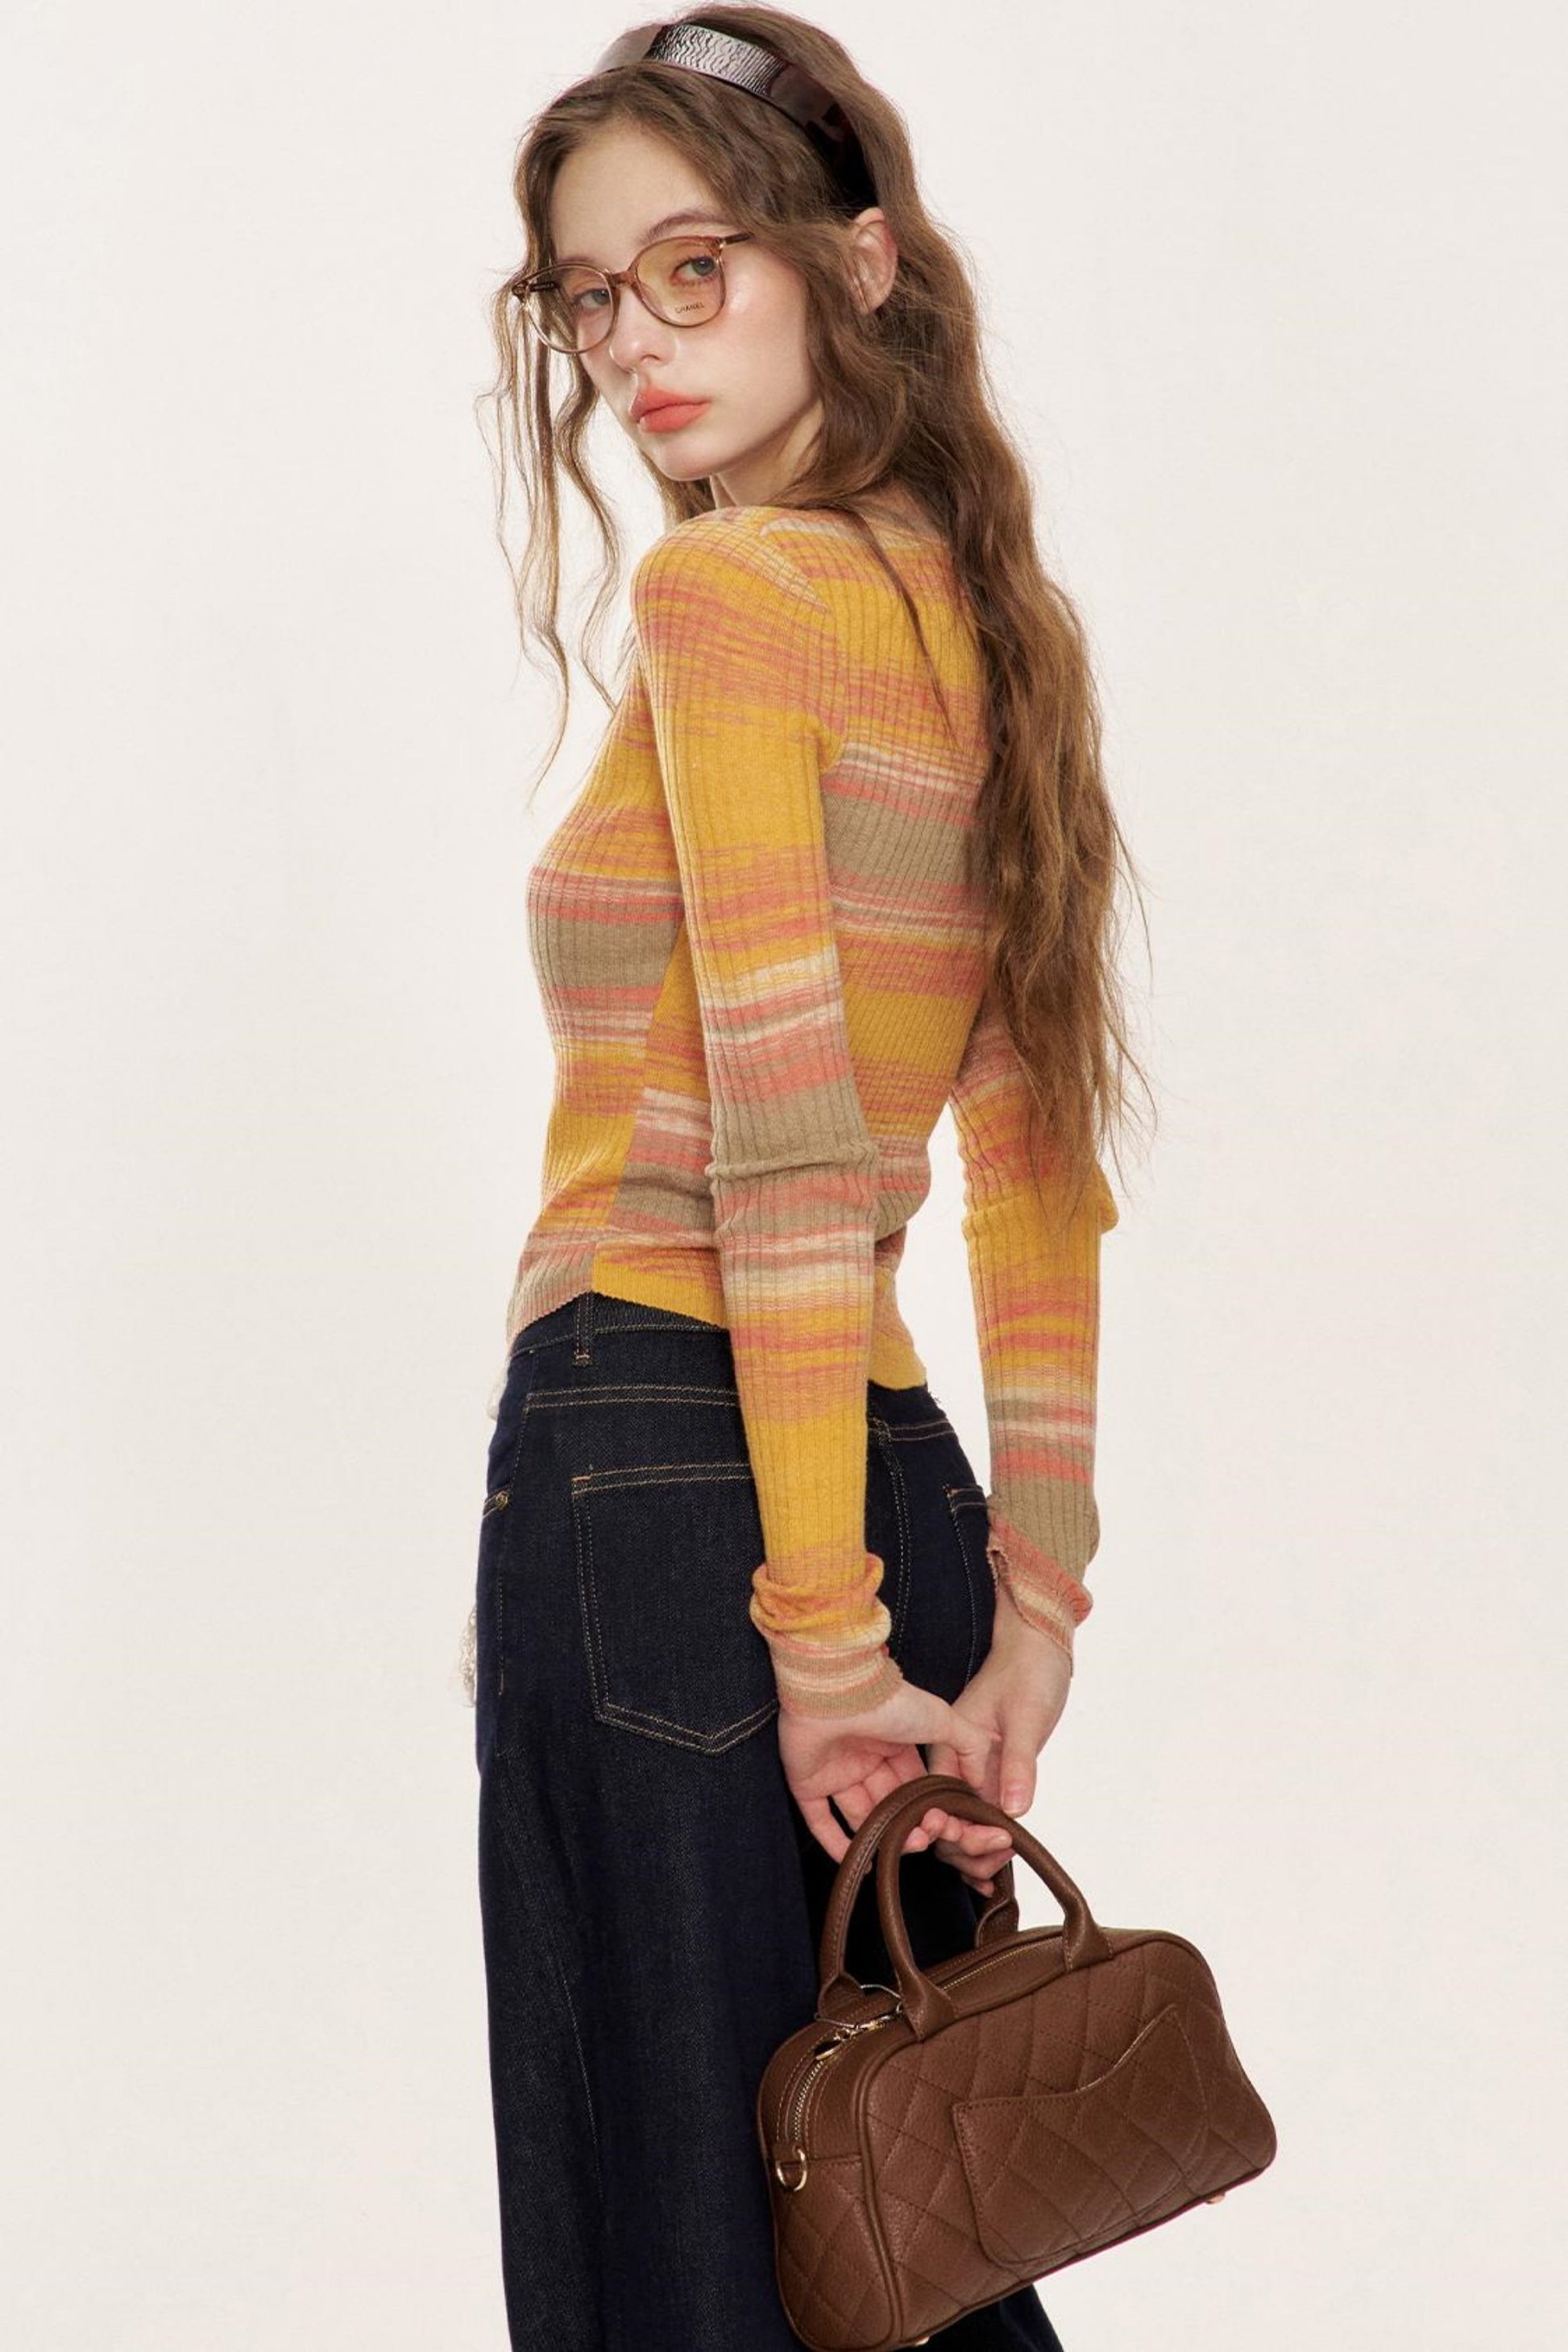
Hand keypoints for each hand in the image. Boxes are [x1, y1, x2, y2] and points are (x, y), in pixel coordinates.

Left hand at [776, 1666, 1003, 1875]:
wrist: (835, 1690)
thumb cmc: (886, 1700)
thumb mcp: (940, 1717)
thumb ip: (968, 1743)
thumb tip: (983, 1777)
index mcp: (893, 1743)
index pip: (913, 1786)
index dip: (927, 1808)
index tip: (942, 1823)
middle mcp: (864, 1758)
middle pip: (889, 1805)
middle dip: (909, 1826)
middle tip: (925, 1838)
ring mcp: (834, 1771)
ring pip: (860, 1816)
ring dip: (882, 1837)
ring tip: (903, 1847)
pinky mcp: (806, 1784)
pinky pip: (820, 1821)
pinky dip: (836, 1843)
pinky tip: (858, 1859)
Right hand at [919, 1581, 1074, 1891]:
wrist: (1039, 1644)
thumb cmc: (1029, 1670)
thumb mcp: (1025, 1715)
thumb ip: (1017, 1762)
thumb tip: (1013, 1810)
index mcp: (947, 1745)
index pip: (936, 1803)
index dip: (957, 1831)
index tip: (990, 1841)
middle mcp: (950, 1761)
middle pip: (942, 1820)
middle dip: (965, 1847)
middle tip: (999, 1857)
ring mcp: (968, 1768)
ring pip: (957, 1823)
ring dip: (973, 1850)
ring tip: (1000, 1864)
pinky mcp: (987, 1772)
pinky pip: (977, 1813)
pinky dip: (983, 1839)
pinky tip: (996, 1861)